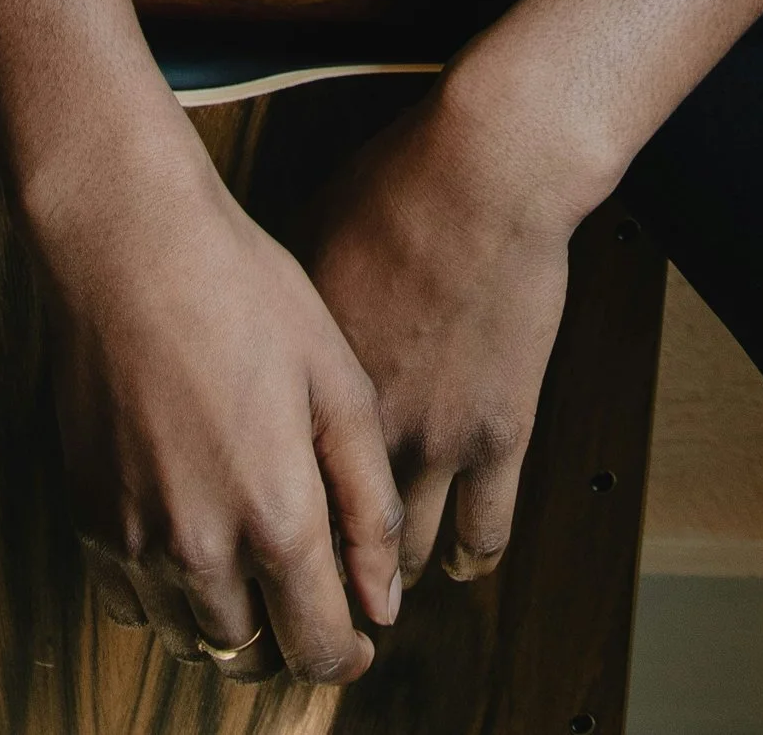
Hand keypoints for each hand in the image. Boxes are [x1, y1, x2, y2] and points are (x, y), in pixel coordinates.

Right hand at [27, 107, 404, 683]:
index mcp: (276, 517)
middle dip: (290, 645)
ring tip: (256, 575)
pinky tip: (194, 548)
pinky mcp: (88, 516)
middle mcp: (199, 548)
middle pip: (251, 658)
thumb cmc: (247, 296)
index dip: (348, 654)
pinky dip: (168, 600)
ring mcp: (134, 538)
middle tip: (309, 602)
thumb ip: (367, 502)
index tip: (361, 637)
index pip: (318, 646)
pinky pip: (131, 603)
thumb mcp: (337, 381)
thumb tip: (382, 601)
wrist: (130, 246)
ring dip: (230, 627)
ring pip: (189, 640)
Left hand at [298, 80, 579, 589]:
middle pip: (332, 539)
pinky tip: (462, 563)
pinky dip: (472, 558)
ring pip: (410, 555)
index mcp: (311, 385)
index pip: (276, 486)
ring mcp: (437, 436)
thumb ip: (288, 317)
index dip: (267, 521)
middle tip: (321, 585)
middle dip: (324, 573)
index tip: (264, 538)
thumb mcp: (309, 244)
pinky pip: (487, 530)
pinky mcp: (501, 432)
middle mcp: (366, 425)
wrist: (486, 175)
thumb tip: (260, 338)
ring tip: (386, 587)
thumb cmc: (398, 188)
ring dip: (395, 578)